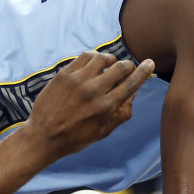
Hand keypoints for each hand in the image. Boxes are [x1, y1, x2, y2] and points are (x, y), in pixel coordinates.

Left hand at [23, 52, 153, 159]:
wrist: (44, 136)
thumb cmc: (76, 137)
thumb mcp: (104, 131)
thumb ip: (122, 113)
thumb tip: (133, 94)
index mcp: (106, 107)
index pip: (131, 83)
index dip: (144, 71)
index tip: (150, 63)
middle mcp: (94, 90)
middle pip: (120, 67)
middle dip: (128, 66)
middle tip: (127, 68)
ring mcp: (78, 80)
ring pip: (103, 58)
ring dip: (111, 59)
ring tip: (110, 65)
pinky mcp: (65, 73)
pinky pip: (85, 56)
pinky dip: (94, 57)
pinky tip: (94, 63)